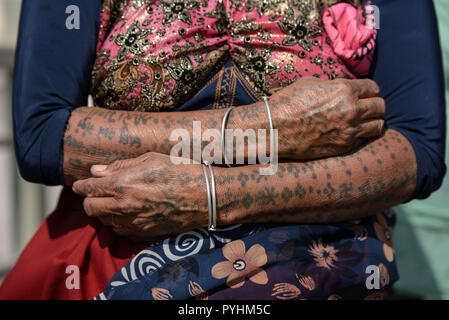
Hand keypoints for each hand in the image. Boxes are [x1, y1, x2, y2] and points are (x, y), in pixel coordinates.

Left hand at [72, 152, 207, 240]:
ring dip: (105, 212)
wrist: (205, 196)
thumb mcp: (150, 159)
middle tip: (97, 193)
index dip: (81, 186)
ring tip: (116, 202)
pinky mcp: (144, 234)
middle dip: (89, 199)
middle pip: (90, 208)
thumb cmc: (180, 171)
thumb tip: (95, 171)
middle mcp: (123, 206)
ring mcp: (133, 223)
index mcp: (123, 184)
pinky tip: (129, 214)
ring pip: (104, 222)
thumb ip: (120, 166)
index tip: (80, 185)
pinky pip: (120, 232)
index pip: (88, 188)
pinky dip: (119, 223)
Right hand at [267, 77, 384, 159]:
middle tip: (365, 107)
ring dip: (372, 122)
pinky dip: (361, 135)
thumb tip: (346, 88)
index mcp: (344, 90)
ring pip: (378, 125)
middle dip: (374, 105)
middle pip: (381, 106)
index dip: (369, 90)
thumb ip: (335, 85)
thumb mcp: (312, 83)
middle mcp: (351, 110)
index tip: (363, 94)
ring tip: (362, 121)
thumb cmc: (289, 102)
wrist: (274, 129)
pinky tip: (350, 132)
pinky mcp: (344, 147)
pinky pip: (365, 139)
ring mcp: (349, 131)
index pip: (374, 88)